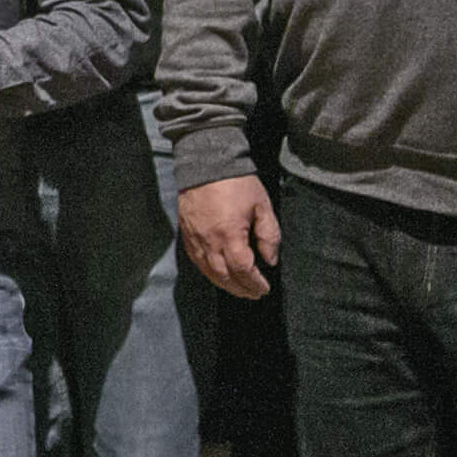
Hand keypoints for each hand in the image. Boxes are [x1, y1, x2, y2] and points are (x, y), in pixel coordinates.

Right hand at [178, 175, 279, 298]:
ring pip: (209, 272)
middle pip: (225, 276)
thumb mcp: (262, 206)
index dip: (255, 283)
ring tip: (238, 289)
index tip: (265, 288)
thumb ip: (269, 235)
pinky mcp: (186, 233)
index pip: (243, 270)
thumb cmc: (236, 183)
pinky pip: (196, 260)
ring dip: (225, 284)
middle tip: (254, 294)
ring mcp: (195, 238)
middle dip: (241, 289)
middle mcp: (209, 241)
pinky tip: (218, 274)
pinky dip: (209, 272)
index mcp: (230, 235)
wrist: (206, 162)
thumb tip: (270, 260)